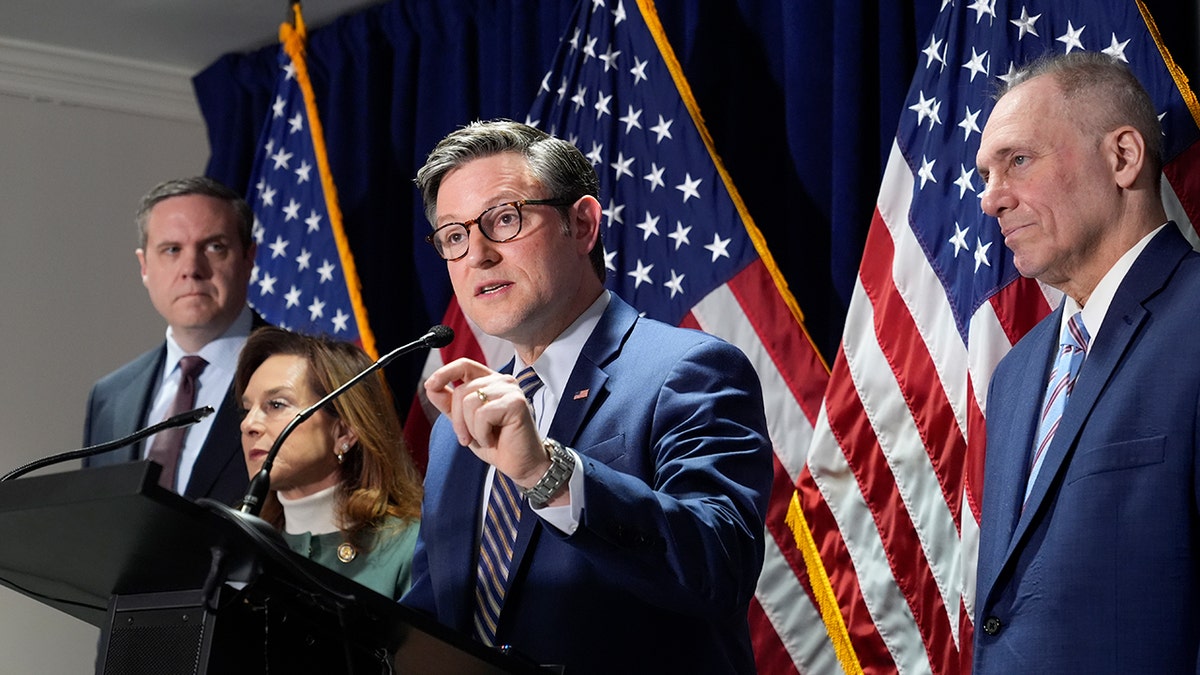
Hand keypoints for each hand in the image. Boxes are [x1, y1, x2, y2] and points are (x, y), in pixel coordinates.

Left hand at [424, 357, 548, 486]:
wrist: (520, 464)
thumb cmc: (497, 443)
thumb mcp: (465, 423)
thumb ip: (449, 404)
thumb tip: (430, 386)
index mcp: (490, 382)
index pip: (464, 365)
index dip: (444, 372)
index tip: (430, 384)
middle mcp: (502, 381)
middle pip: (462, 390)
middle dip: (458, 420)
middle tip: (467, 438)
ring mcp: (511, 390)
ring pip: (470, 402)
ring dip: (471, 428)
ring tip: (485, 438)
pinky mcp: (516, 403)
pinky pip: (483, 414)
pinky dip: (482, 433)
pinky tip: (494, 439)